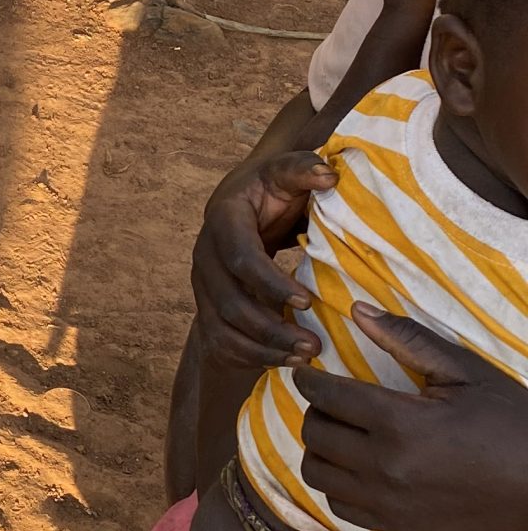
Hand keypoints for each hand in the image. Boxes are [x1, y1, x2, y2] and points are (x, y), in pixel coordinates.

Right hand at [191, 150, 336, 367]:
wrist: (245, 202)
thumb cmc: (272, 188)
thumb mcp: (286, 171)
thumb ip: (304, 169)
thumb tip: (328, 176)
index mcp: (222, 220)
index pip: (240, 258)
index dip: (270, 283)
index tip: (308, 301)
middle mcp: (204, 255)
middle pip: (228, 303)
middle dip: (270, 328)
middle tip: (313, 345)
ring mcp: (203, 285)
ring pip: (222, 328)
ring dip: (262, 349)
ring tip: (305, 358)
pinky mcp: (209, 307)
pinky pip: (222, 342)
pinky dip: (252, 357)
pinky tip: (286, 362)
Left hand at [296, 305, 527, 530]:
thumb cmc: (507, 419)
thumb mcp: (464, 372)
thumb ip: (407, 339)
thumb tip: (357, 310)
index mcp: (400, 423)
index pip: (327, 396)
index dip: (309, 380)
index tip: (308, 372)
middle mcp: (385, 466)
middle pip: (315, 433)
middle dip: (315, 410)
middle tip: (331, 399)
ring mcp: (388, 502)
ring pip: (317, 472)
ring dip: (320, 448)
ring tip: (340, 432)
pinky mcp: (396, 526)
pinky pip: (339, 506)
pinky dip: (336, 483)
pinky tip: (354, 467)